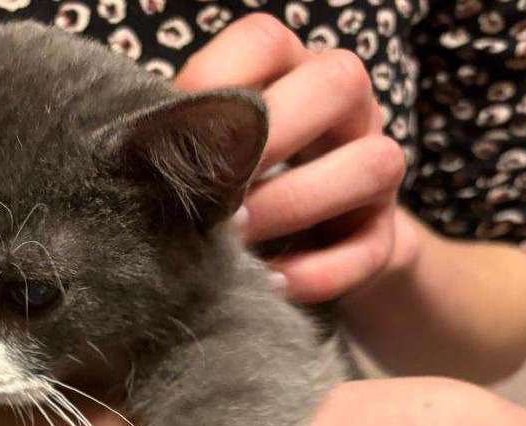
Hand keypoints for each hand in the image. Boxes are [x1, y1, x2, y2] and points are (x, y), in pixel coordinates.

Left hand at [175, 14, 412, 302]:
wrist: (296, 246)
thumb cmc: (231, 184)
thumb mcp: (209, 151)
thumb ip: (187, 142)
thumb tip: (140, 158)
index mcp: (289, 68)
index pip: (264, 43)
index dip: (215, 83)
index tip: (168, 136)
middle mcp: (344, 105)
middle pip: (337, 83)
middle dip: (270, 139)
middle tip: (215, 192)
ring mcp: (375, 166)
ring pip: (373, 163)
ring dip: (296, 204)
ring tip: (238, 243)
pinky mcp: (385, 233)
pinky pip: (372, 247)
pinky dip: (319, 270)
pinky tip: (272, 282)